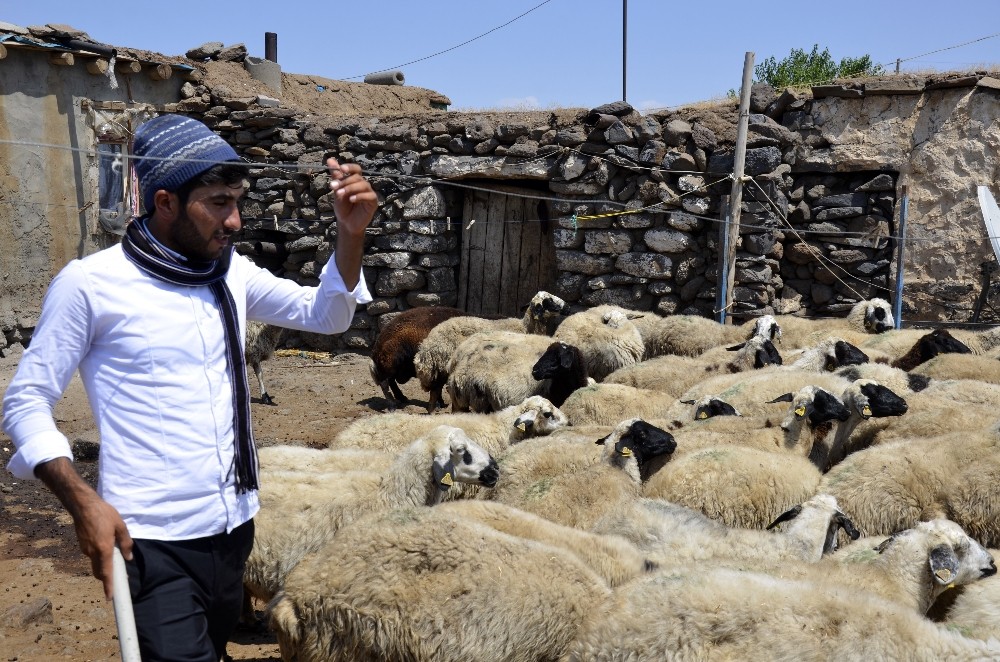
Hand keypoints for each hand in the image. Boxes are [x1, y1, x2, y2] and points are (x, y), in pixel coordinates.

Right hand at [35, 458, 133, 600]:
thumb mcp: (120, 526)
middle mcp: (92, 553)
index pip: (106, 573)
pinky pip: (91, 555)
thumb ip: (126, 543)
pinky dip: (99, 556)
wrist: (83, 505)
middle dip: (106, 578)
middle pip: (99, 572)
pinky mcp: (81, 544)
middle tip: (117, 578)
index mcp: (104, 550)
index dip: (109, 587)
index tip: (110, 598)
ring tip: (114, 557)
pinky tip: (105, 544)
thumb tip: (128, 558)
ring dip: (103, 565)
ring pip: (95, 563)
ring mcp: (85, 549)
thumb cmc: (104, 514)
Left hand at [327, 158, 376, 236]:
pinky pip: (369, 195)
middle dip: (344, 181)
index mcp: (355, 181)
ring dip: (350, 188)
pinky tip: (351, 199)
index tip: (341, 169)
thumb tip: (330, 159)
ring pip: (363, 185)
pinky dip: (359, 196)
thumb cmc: (343, 207)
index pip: (356, 169)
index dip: (350, 167)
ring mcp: (369, 193)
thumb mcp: (337, 191)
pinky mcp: (373, 202)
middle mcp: (363, 185)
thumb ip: (336, 176)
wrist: (346, 223)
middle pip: (357, 177)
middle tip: (333, 187)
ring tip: (340, 194)